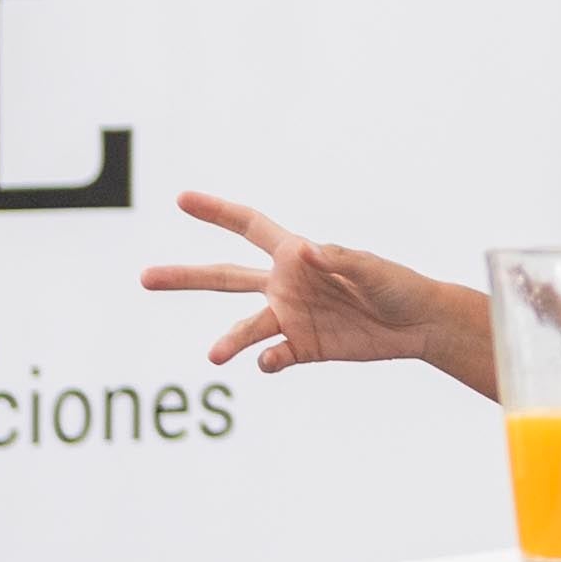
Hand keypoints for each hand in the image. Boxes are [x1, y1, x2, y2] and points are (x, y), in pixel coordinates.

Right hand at [147, 190, 474, 381]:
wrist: (417, 325)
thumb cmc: (396, 285)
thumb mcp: (371, 269)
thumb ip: (339, 258)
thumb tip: (304, 251)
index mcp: (296, 255)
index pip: (249, 226)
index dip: (216, 212)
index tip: (181, 198)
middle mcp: (285, 284)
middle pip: (224, 277)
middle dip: (185, 276)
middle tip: (143, 278)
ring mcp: (291, 317)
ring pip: (245, 326)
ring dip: (229, 339)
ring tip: (213, 355)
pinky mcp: (303, 347)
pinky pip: (274, 355)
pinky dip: (267, 360)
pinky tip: (268, 362)